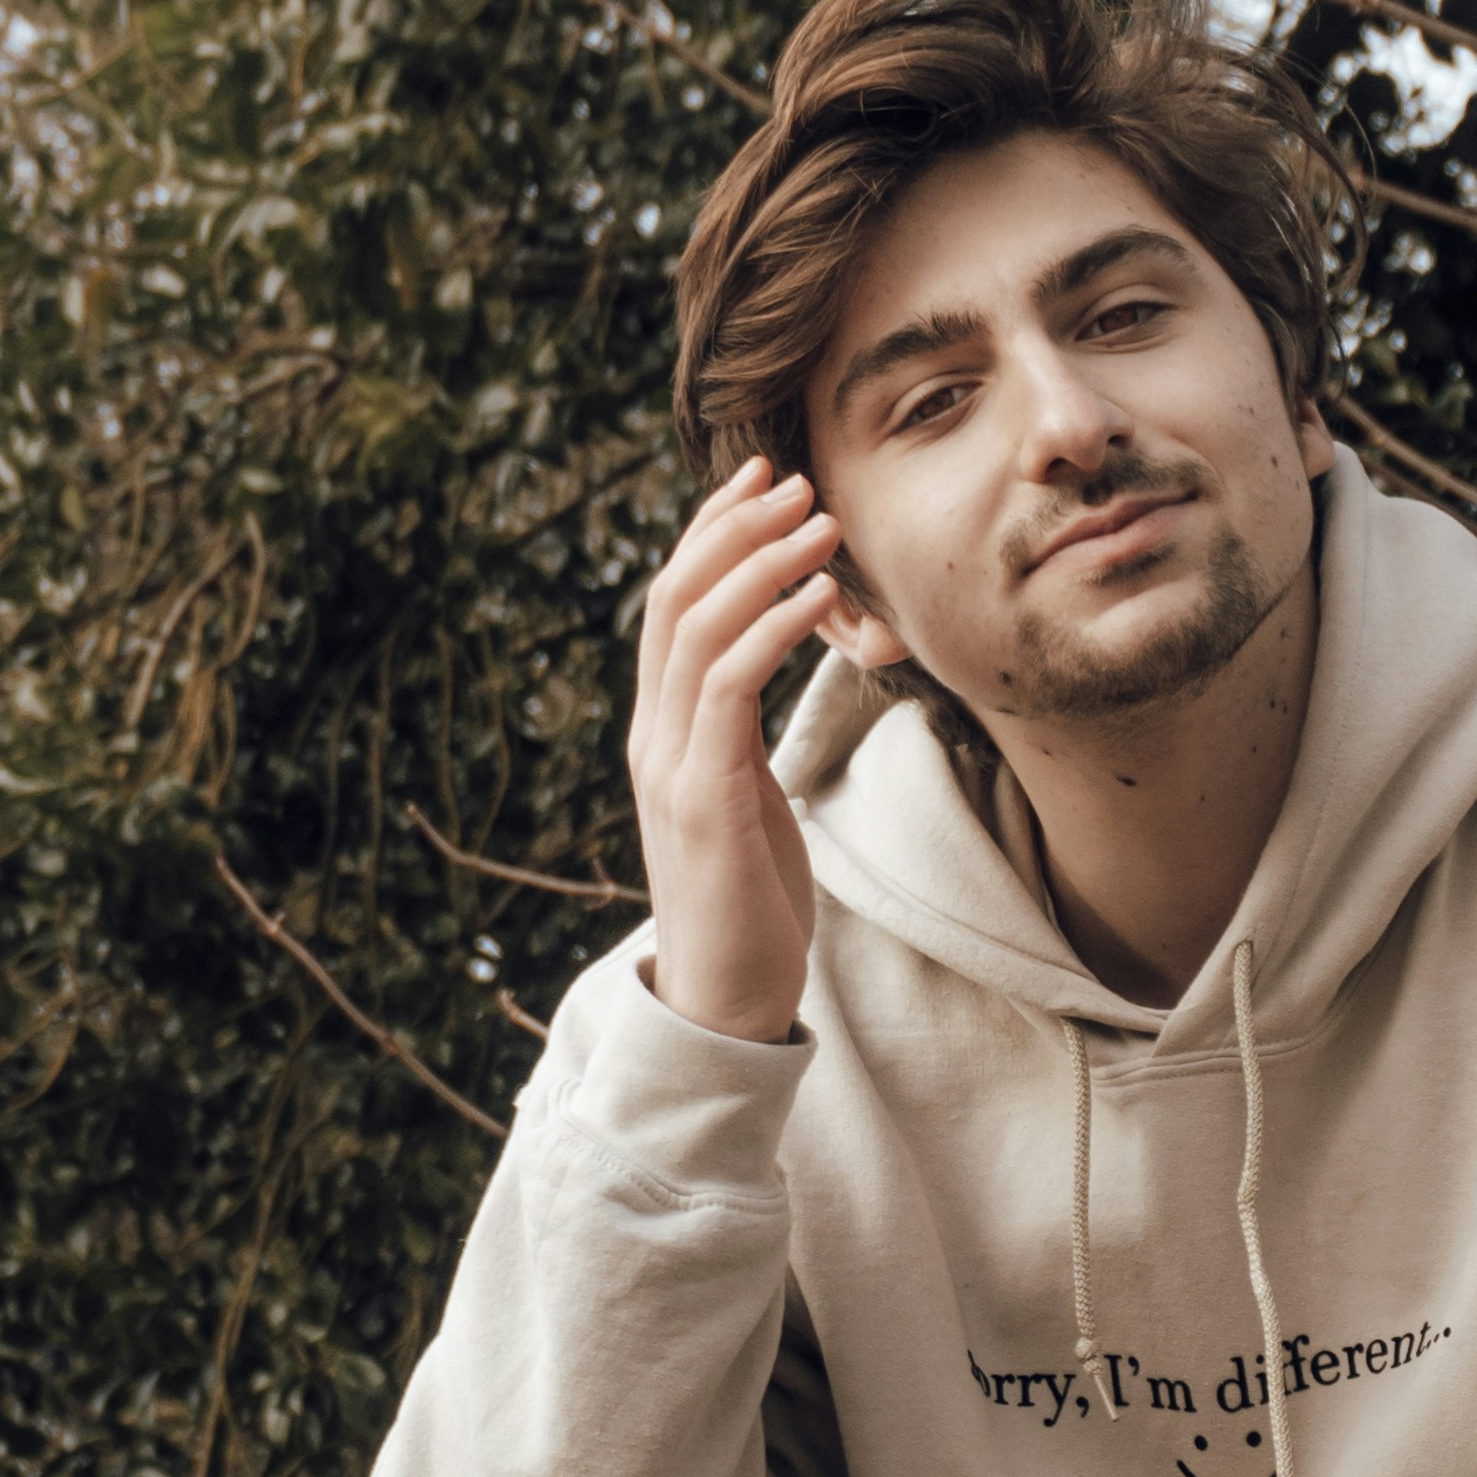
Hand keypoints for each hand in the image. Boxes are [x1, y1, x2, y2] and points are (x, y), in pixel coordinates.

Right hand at [629, 461, 836, 1042]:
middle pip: (674, 597)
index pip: (673, 603)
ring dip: (764, 564)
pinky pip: (728, 690)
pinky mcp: (703, 800)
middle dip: (734, 527)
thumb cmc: (750, 898)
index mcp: (662, 730)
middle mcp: (653, 736)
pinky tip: (821, 598)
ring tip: (823, 523)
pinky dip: (774, 631)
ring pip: (698, 630)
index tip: (768, 478)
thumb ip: (743, 729)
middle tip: (796, 478)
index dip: (715, 531)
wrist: (727, 998)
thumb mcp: (748, 792)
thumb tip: (774, 664)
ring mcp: (670, 765)